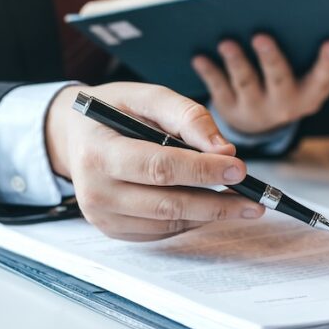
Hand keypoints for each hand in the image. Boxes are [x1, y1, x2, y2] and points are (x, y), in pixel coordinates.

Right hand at [45, 82, 264, 241]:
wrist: (75, 136)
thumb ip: (187, 116)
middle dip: (217, 202)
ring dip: (209, 214)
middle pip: (167, 204)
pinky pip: (161, 232)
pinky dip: (191, 220)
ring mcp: (102, 216)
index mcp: (99, 151)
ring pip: (168, 223)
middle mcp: (94, 190)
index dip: (202, 170)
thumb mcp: (147, 96)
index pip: (159, 166)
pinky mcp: (113, 231)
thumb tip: (223, 149)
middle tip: (253, 198)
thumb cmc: (114, 111)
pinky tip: (209, 206)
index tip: (238, 168)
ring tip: (240, 202)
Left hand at [191, 33, 328, 133]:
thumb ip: (301, 48)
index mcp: (311, 92)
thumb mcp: (302, 72)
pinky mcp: (231, 110)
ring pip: (246, 83)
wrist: (261, 121)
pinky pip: (219, 89)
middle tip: (261, 36)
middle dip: (270, 57)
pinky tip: (199, 57)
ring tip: (226, 42)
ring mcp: (257, 110)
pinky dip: (209, 72)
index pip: (323, 77)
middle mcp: (286, 104)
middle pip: (279, 79)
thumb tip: (291, 6)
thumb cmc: (287, 79)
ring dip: (236, 62)